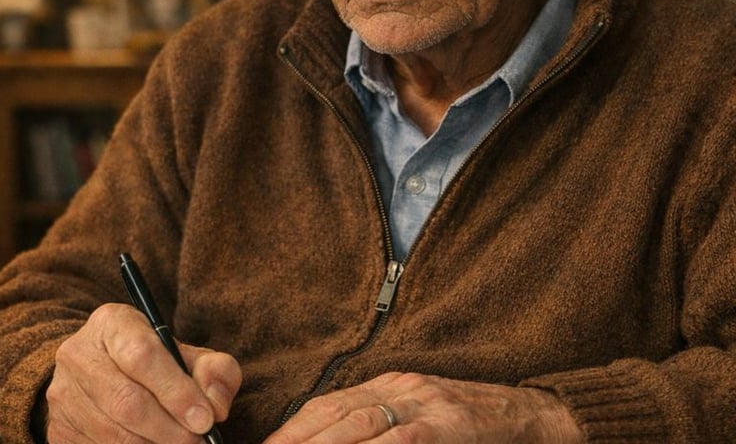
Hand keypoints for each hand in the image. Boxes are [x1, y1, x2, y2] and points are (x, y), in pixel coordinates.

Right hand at [45, 303, 241, 442]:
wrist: (105, 370)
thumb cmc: (157, 361)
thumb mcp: (189, 353)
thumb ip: (214, 371)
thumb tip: (215, 406)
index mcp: (112, 323)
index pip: (142, 356)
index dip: (176, 392)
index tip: (205, 419)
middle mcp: (78, 354)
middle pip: (127, 401)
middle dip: (170, 429)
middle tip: (198, 440)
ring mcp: (62, 394)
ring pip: (112, 434)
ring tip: (181, 443)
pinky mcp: (57, 429)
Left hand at [265, 372, 582, 443]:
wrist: (528, 414)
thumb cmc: (470, 423)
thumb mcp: (420, 415)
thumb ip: (382, 427)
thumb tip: (338, 437)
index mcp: (390, 385)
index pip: (329, 404)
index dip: (293, 427)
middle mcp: (402, 388)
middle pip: (336, 413)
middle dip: (297, 439)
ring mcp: (425, 404)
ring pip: (361, 423)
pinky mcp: (449, 425)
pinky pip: (404, 439)